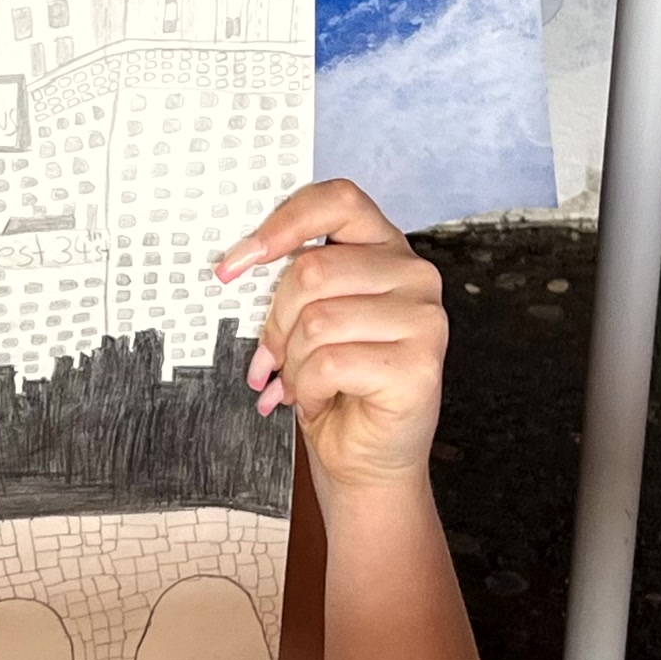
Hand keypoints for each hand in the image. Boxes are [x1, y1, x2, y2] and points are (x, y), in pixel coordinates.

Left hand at [215, 178, 445, 497]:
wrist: (366, 458)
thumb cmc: (334, 385)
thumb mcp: (309, 318)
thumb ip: (295, 281)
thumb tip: (238, 264)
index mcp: (384, 249)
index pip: (337, 201)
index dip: (282, 225)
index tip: (237, 264)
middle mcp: (413, 274)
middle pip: (312, 271)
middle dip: (276, 324)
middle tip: (271, 360)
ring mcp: (424, 317)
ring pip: (317, 321)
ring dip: (292, 363)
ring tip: (301, 383)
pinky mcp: (420, 362)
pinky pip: (330, 362)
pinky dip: (308, 389)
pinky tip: (320, 400)